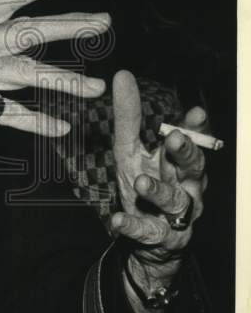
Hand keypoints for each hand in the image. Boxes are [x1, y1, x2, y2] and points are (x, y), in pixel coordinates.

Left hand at [110, 70, 207, 289]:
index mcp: (179, 162)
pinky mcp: (159, 236)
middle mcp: (185, 185)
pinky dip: (132, 226)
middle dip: (186, 153)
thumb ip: (129, 116)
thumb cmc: (144, 183)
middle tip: (174, 139)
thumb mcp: (130, 148)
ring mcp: (175, 213)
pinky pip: (147, 231)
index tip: (195, 113)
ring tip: (142, 181)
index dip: (195, 128)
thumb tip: (122, 75)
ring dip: (160, 191)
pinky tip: (117, 221)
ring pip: (176, 201)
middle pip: (193, 168)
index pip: (192, 141)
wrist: (147, 238)